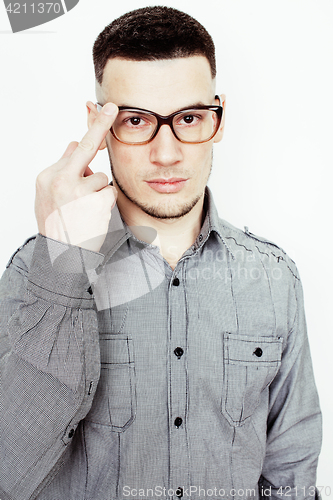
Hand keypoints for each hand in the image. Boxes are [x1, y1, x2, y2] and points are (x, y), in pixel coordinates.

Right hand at [35, 103, 117, 252]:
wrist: (61, 255)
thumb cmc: (56, 225)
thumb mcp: (48, 196)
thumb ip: (62, 171)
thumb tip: (74, 147)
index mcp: (48, 176)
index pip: (73, 149)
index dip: (90, 135)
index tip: (103, 111)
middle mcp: (61, 180)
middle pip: (86, 147)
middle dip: (100, 125)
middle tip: (112, 109)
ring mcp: (79, 191)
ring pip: (102, 177)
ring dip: (99, 191)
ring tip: (86, 209)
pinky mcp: (96, 202)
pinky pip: (109, 192)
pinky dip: (106, 201)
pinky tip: (94, 214)